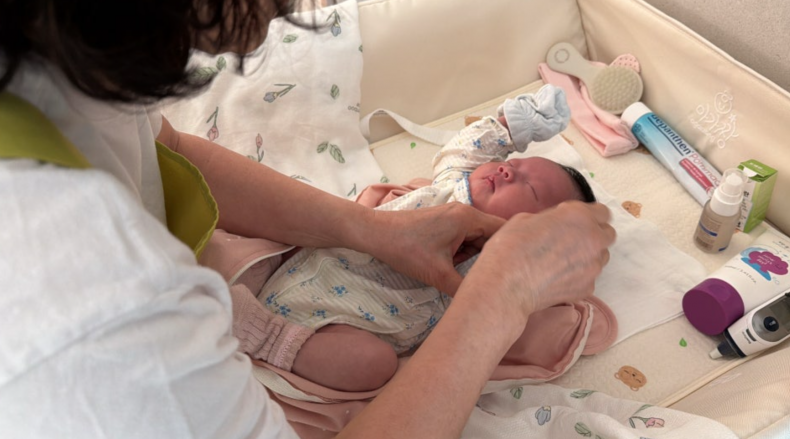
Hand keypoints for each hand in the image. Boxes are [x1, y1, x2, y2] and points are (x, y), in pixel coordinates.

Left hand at [360, 203, 504, 294]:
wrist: (376, 234)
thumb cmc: (406, 250)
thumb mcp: (437, 274)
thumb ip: (463, 288)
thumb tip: (483, 303)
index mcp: (469, 218)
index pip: (505, 232)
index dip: (514, 252)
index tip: (518, 272)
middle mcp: (465, 213)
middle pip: (493, 237)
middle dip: (493, 259)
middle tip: (497, 281)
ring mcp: (455, 217)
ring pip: (478, 240)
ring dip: (476, 258)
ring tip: (475, 278)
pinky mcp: (445, 224)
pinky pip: (465, 240)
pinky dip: (464, 255)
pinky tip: (458, 270)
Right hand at [466, 201, 614, 319]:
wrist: (506, 285)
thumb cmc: (511, 247)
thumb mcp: (527, 218)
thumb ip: (552, 218)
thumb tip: (557, 224)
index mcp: (580, 216)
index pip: (602, 211)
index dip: (588, 215)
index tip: (575, 220)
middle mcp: (593, 239)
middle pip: (608, 234)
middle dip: (593, 234)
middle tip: (571, 239)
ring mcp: (593, 266)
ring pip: (600, 257)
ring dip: (587, 255)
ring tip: (562, 260)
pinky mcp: (588, 288)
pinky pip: (589, 277)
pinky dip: (578, 276)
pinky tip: (557, 277)